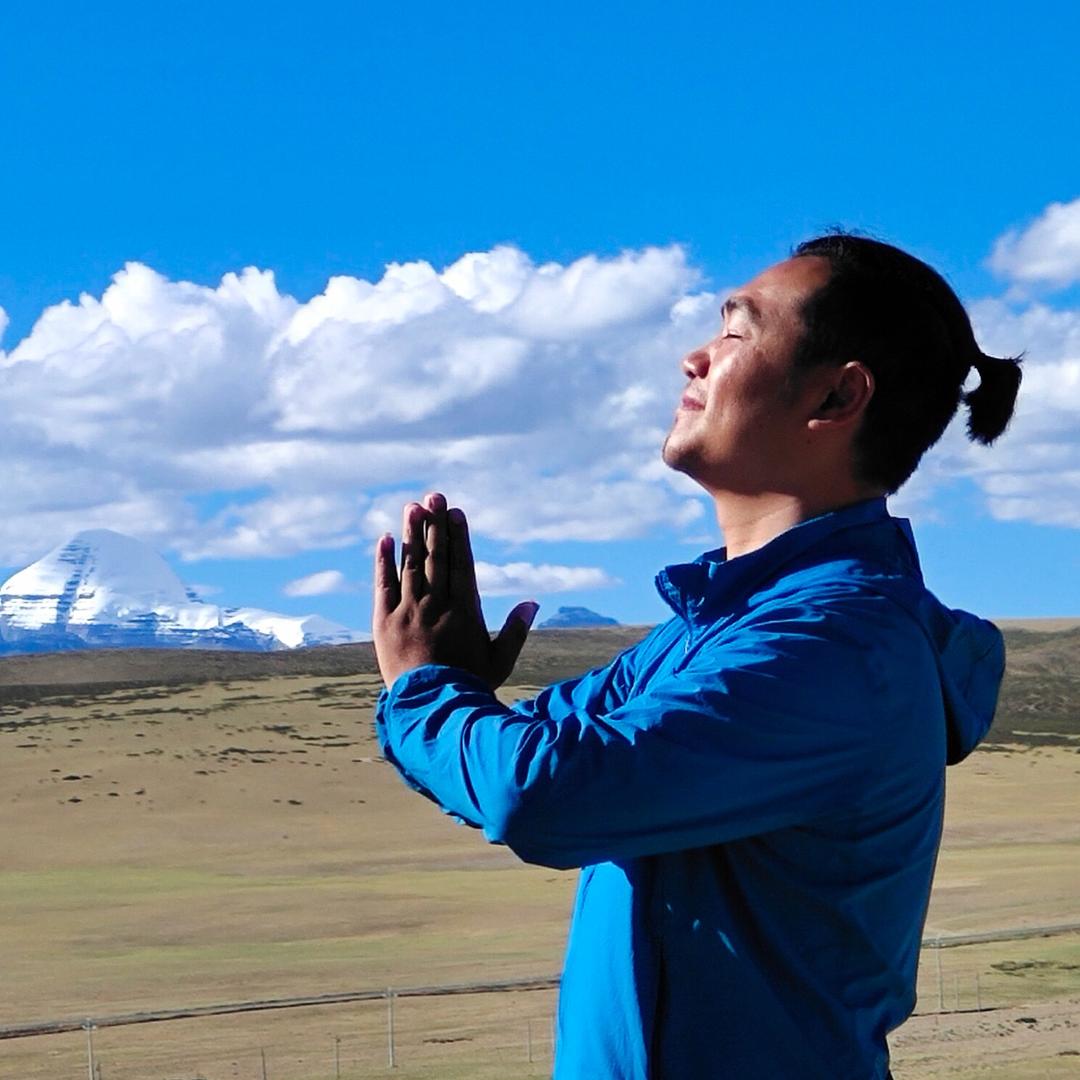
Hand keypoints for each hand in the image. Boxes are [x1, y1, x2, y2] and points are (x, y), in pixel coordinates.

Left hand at [372, 492, 539, 688]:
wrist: (430, 710)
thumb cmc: (469, 686)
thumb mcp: (500, 660)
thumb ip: (516, 630)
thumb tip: (533, 603)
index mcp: (464, 610)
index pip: (461, 564)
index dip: (458, 536)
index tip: (455, 512)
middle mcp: (436, 604)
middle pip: (436, 556)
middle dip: (435, 524)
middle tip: (434, 496)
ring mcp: (408, 611)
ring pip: (410, 564)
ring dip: (412, 534)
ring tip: (412, 507)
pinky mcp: (384, 622)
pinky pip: (383, 585)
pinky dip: (383, 561)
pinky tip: (385, 539)